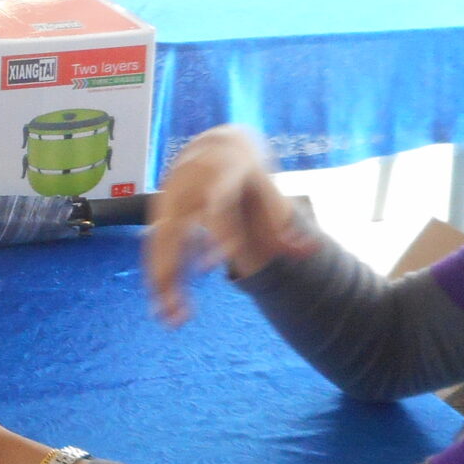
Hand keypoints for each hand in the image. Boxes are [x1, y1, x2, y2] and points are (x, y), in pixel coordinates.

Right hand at [142, 125, 317, 324]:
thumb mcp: (268, 190)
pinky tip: (161, 308)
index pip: (215, 206)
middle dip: (173, 270)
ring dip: (160, 283)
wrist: (215, 143)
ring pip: (157, 243)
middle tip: (181, 311)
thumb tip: (311, 251)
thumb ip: (286, 223)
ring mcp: (168, 200)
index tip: (213, 269)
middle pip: (174, 229)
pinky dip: (155, 278)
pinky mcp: (158, 214)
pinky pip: (152, 248)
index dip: (213, 236)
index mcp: (219, 174)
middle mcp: (187, 186)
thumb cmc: (246, 174)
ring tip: (170, 320)